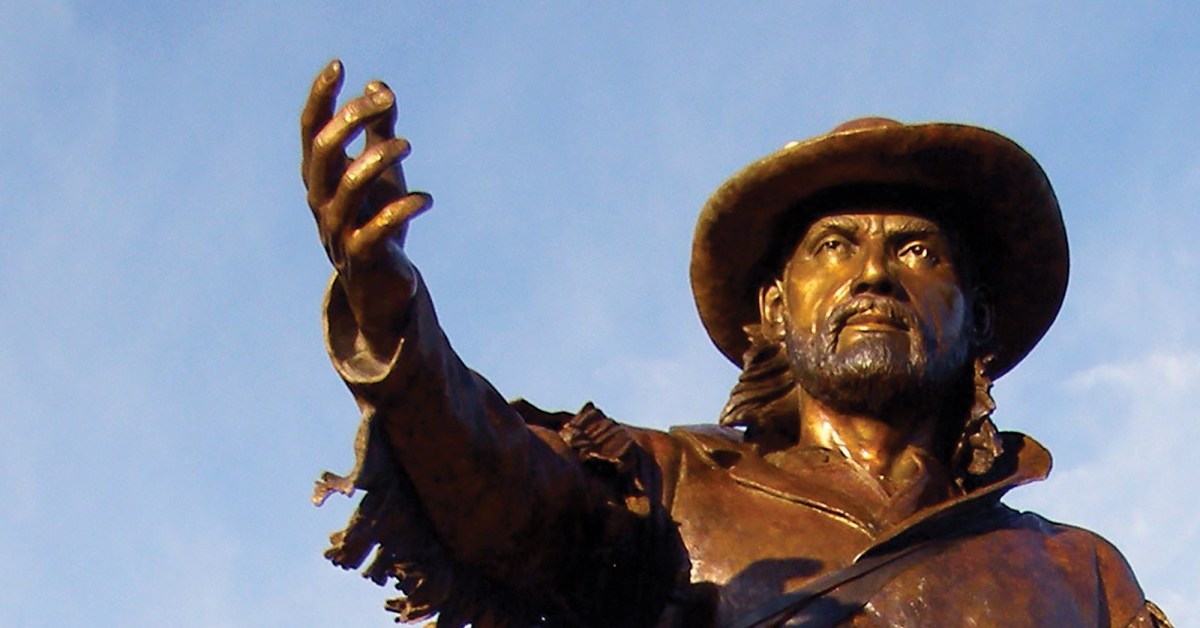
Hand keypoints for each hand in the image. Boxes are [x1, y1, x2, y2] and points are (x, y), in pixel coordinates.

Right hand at [301, 60, 431, 349]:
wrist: (381, 289)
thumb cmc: (378, 223)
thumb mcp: (382, 174)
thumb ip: (379, 132)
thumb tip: (379, 87)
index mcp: (321, 179)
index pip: (310, 131)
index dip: (320, 98)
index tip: (339, 65)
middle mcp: (321, 202)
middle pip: (323, 152)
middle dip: (352, 120)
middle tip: (386, 105)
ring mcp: (338, 231)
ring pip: (349, 187)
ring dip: (379, 159)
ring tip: (408, 144)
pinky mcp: (363, 257)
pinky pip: (378, 228)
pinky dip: (404, 208)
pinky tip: (426, 200)